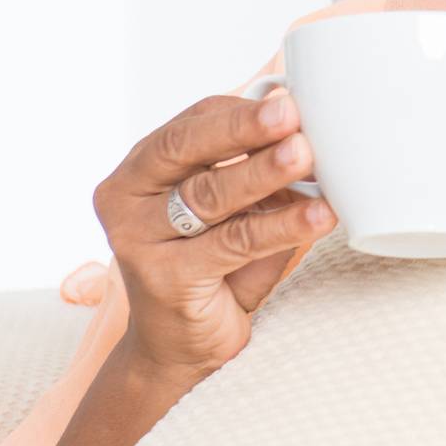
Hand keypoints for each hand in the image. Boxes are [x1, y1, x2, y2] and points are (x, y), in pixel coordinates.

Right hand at [92, 91, 339, 385]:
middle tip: (290, 113)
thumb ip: (260, 171)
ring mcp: (138, 241)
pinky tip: (319, 215)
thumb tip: (313, 131)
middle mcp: (127, 199)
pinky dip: (281, 226)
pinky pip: (233, 243)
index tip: (289, 98)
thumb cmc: (216, 264)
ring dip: (264, 172)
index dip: (239, 110)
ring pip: (210, 195)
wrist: (185, 346)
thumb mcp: (237, 209)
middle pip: (187, 149)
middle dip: (243, 128)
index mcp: (141, 169)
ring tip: (306, 155)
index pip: (190, 124)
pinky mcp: (165, 279)